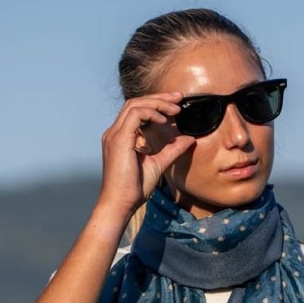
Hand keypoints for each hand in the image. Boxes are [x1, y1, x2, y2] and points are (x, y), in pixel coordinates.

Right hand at [98, 92, 194, 217]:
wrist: (120, 204)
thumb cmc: (133, 189)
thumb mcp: (158, 164)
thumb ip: (172, 150)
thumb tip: (189, 139)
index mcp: (121, 137)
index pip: (136, 110)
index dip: (156, 104)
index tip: (176, 106)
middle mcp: (114, 132)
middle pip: (135, 102)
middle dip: (159, 98)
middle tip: (179, 98)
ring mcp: (114, 135)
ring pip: (134, 104)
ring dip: (157, 103)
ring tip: (175, 109)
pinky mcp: (118, 140)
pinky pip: (135, 115)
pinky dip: (151, 113)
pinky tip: (165, 120)